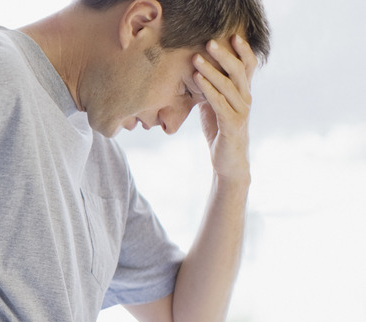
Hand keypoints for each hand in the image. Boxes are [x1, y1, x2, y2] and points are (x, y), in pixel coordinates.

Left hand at [194, 34, 258, 183]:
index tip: (233, 35)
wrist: (228, 162)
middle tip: (209, 42)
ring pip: (228, 86)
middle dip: (224, 55)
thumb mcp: (215, 106)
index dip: (243, 51)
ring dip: (211, 71)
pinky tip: (197, 80)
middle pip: (239, 72)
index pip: (248, 67)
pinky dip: (208, 90)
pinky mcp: (232, 125)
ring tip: (195, 59)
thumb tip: (197, 72)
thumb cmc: (220, 132)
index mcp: (243, 93)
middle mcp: (246, 100)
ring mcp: (240, 113)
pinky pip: (220, 104)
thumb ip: (212, 90)